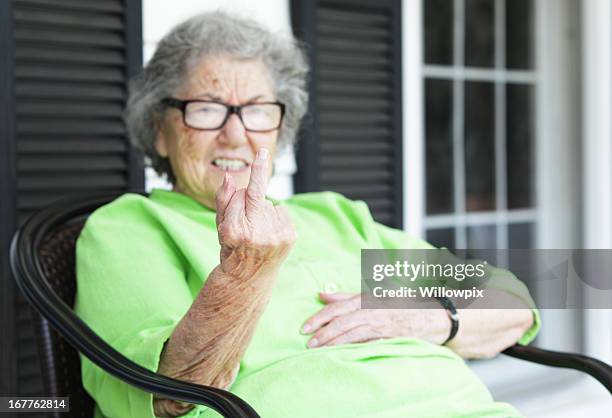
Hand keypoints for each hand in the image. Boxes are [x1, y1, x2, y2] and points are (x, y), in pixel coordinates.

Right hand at [215, 148, 296, 279]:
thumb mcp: (220, 225)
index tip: (262, 152)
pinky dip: (275, 217)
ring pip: (269, 203)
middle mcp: (255, 234)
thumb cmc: (231, 247)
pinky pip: (281, 210)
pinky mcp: (289, 237)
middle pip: (254, 196)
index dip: (254, 172)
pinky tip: (269, 232)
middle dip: (249, 197)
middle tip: (245, 218)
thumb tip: (229, 176)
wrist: (248, 276)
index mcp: (234, 231)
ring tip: (257, 231)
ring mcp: (275, 237)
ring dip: (262, 211)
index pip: (241, 194)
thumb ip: (223, 199)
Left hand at [301, 292, 450, 347]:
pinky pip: (366, 345)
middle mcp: (371, 312)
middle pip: (341, 323)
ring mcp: (379, 326)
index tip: (305, 327)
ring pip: (351, 335)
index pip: (337, 308)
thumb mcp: (371, 295)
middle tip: (308, 342)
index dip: (319, 317)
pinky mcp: (387, 339)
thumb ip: (345, 296)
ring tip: (317, 349)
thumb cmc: (398, 302)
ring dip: (333, 343)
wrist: (429, 314)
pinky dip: (352, 349)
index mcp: (365, 299)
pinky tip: (340, 354)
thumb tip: (322, 294)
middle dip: (323, 333)